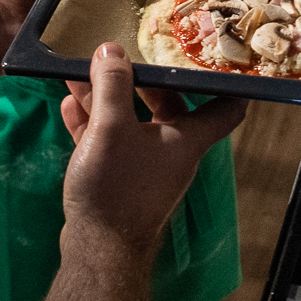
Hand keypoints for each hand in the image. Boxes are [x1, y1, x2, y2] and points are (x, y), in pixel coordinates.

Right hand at [60, 44, 244, 251]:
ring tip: (82, 72)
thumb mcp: (111, 127)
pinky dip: (93, 122)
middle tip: (125, 55)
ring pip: (131, 121)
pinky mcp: (119, 180)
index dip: (230, 82)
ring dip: (108, 97)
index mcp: (187, 138)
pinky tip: (69, 104)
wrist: (98, 250)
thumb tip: (111, 50)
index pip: (227, 108)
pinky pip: (109, 142)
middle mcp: (172, 151)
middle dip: (144, 80)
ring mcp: (144, 167)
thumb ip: (111, 86)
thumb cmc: (116, 186)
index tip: (220, 58)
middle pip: (169, 105)